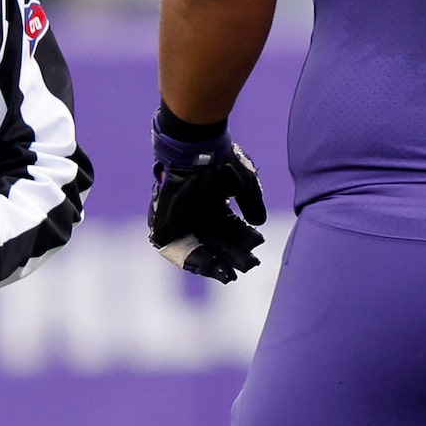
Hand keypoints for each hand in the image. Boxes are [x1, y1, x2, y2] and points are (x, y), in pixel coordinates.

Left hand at [150, 110, 268, 281]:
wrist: (195, 150)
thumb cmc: (222, 162)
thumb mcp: (245, 184)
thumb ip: (253, 204)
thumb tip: (260, 223)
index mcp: (214, 201)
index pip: (230, 228)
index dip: (243, 241)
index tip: (255, 252)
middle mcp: (198, 212)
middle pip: (216, 241)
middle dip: (231, 255)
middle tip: (247, 266)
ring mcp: (182, 219)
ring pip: (199, 247)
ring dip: (214, 262)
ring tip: (228, 274)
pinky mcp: (165, 225)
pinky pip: (176, 249)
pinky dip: (191, 260)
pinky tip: (209, 268)